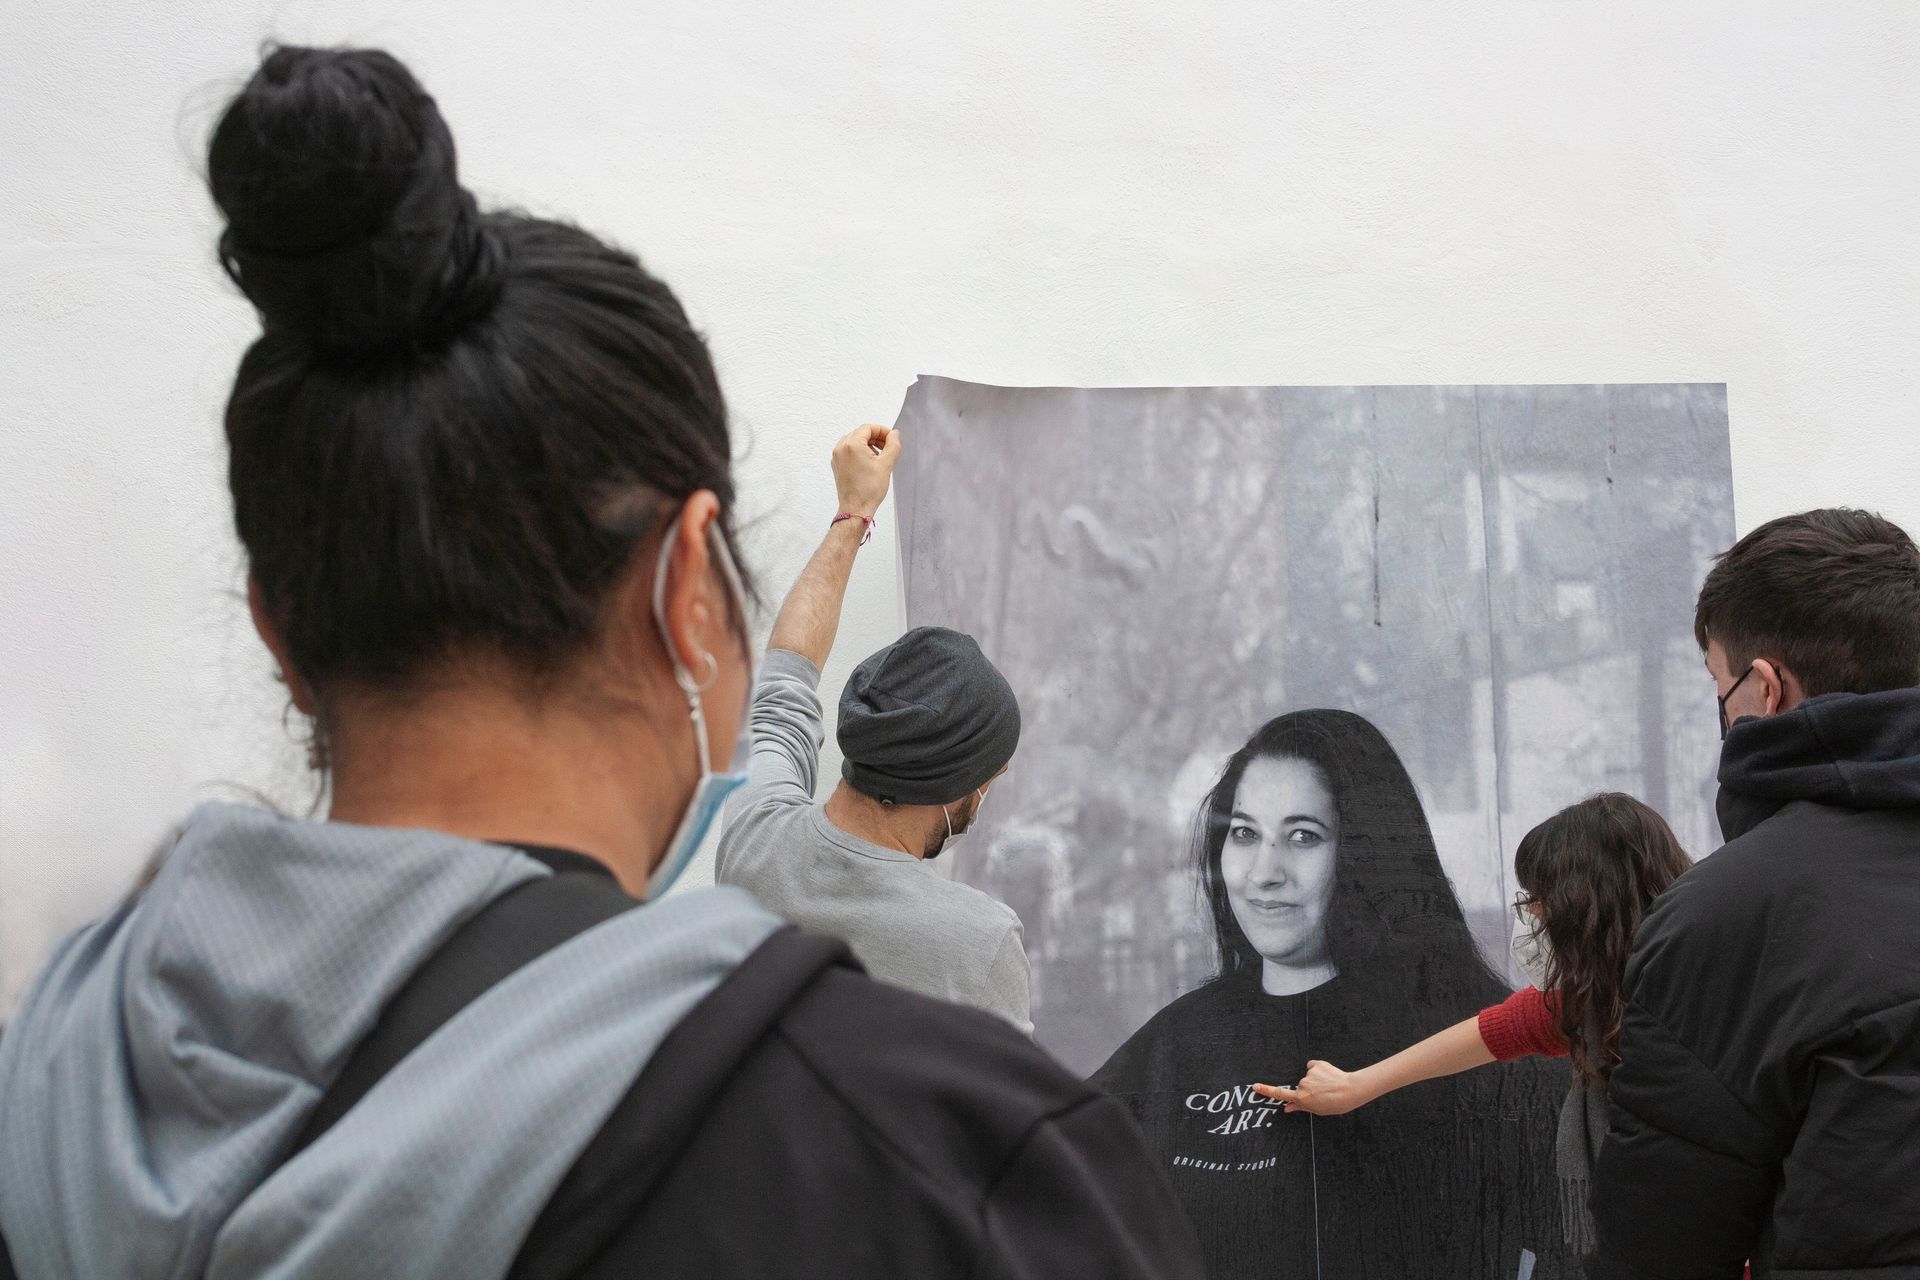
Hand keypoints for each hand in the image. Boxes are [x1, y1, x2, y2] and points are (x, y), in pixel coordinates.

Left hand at [832, 424, 900, 519]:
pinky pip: (849, 451)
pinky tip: (870, 463)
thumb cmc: (868, 490)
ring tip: (879, 456)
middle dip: (876, 437)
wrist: (856, 508)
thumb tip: (894, 434)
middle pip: (860, 433)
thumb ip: (892, 445)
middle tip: (887, 447)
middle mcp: (841, 448)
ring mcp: (837, 457)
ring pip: (854, 441)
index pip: (868, 428)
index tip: (891, 439)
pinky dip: (860, 451)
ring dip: (868, 444)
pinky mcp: (837, 465)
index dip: (882, 431)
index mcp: (851, 445)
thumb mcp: (886, 464)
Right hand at [1252, 1060, 1371, 1115]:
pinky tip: (1330, 1075)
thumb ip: (1300, 1107)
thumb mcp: (1317, 1110)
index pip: (1280, 1094)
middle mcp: (1303, 1085)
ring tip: (1330, 1085)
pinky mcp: (1316, 1064)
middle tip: (1324, 1093)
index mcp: (1302, 1098)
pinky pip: (1314, 1066)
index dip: (1266, 1090)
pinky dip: (1320, 1070)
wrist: (1350, 1090)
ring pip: (1309, 1075)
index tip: (1255, 1086)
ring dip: (1317, 1079)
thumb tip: (1286, 1108)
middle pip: (1300, 1085)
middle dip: (1309, 1088)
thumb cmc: (1336, 1103)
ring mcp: (1309, 1074)